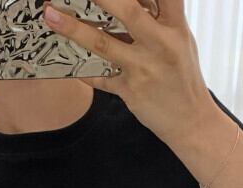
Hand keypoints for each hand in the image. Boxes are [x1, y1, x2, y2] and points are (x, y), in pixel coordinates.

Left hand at [42, 0, 219, 149]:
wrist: (190, 120)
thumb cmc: (183, 76)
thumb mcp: (181, 41)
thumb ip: (160, 19)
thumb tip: (131, 2)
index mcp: (176, 26)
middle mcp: (160, 44)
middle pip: (127, 11)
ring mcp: (143, 68)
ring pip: (104, 44)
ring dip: (74, 29)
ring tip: (51, 16)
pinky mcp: (130, 91)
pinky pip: (99, 78)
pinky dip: (82, 70)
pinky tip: (67, 62)